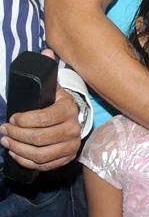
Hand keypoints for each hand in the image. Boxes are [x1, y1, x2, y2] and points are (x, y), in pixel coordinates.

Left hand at [0, 50, 80, 170]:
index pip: (44, 118)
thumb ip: (48, 70)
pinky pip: (43, 165)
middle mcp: (73, 128)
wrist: (74, 119)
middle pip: (39, 138)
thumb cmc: (57, 103)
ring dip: (18, 149)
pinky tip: (15, 153)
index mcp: (69, 109)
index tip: (12, 117)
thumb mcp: (54, 87)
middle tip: (4, 130)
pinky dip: (25, 161)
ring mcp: (71, 145)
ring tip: (6, 141)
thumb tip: (46, 51)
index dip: (24, 120)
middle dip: (16, 135)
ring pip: (40, 154)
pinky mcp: (66, 157)